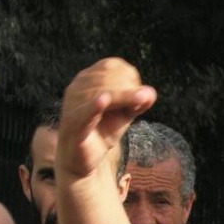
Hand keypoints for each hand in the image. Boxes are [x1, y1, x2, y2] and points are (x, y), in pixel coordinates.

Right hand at [57, 57, 156, 179]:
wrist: (82, 158)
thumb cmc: (103, 131)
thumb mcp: (124, 115)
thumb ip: (138, 103)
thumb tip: (151, 92)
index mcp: (88, 80)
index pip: (111, 66)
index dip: (130, 77)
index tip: (139, 95)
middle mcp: (77, 87)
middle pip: (108, 78)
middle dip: (129, 90)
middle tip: (139, 106)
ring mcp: (73, 104)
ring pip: (102, 93)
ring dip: (124, 98)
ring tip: (137, 106)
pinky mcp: (73, 124)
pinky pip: (85, 112)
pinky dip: (95, 106)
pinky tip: (104, 101)